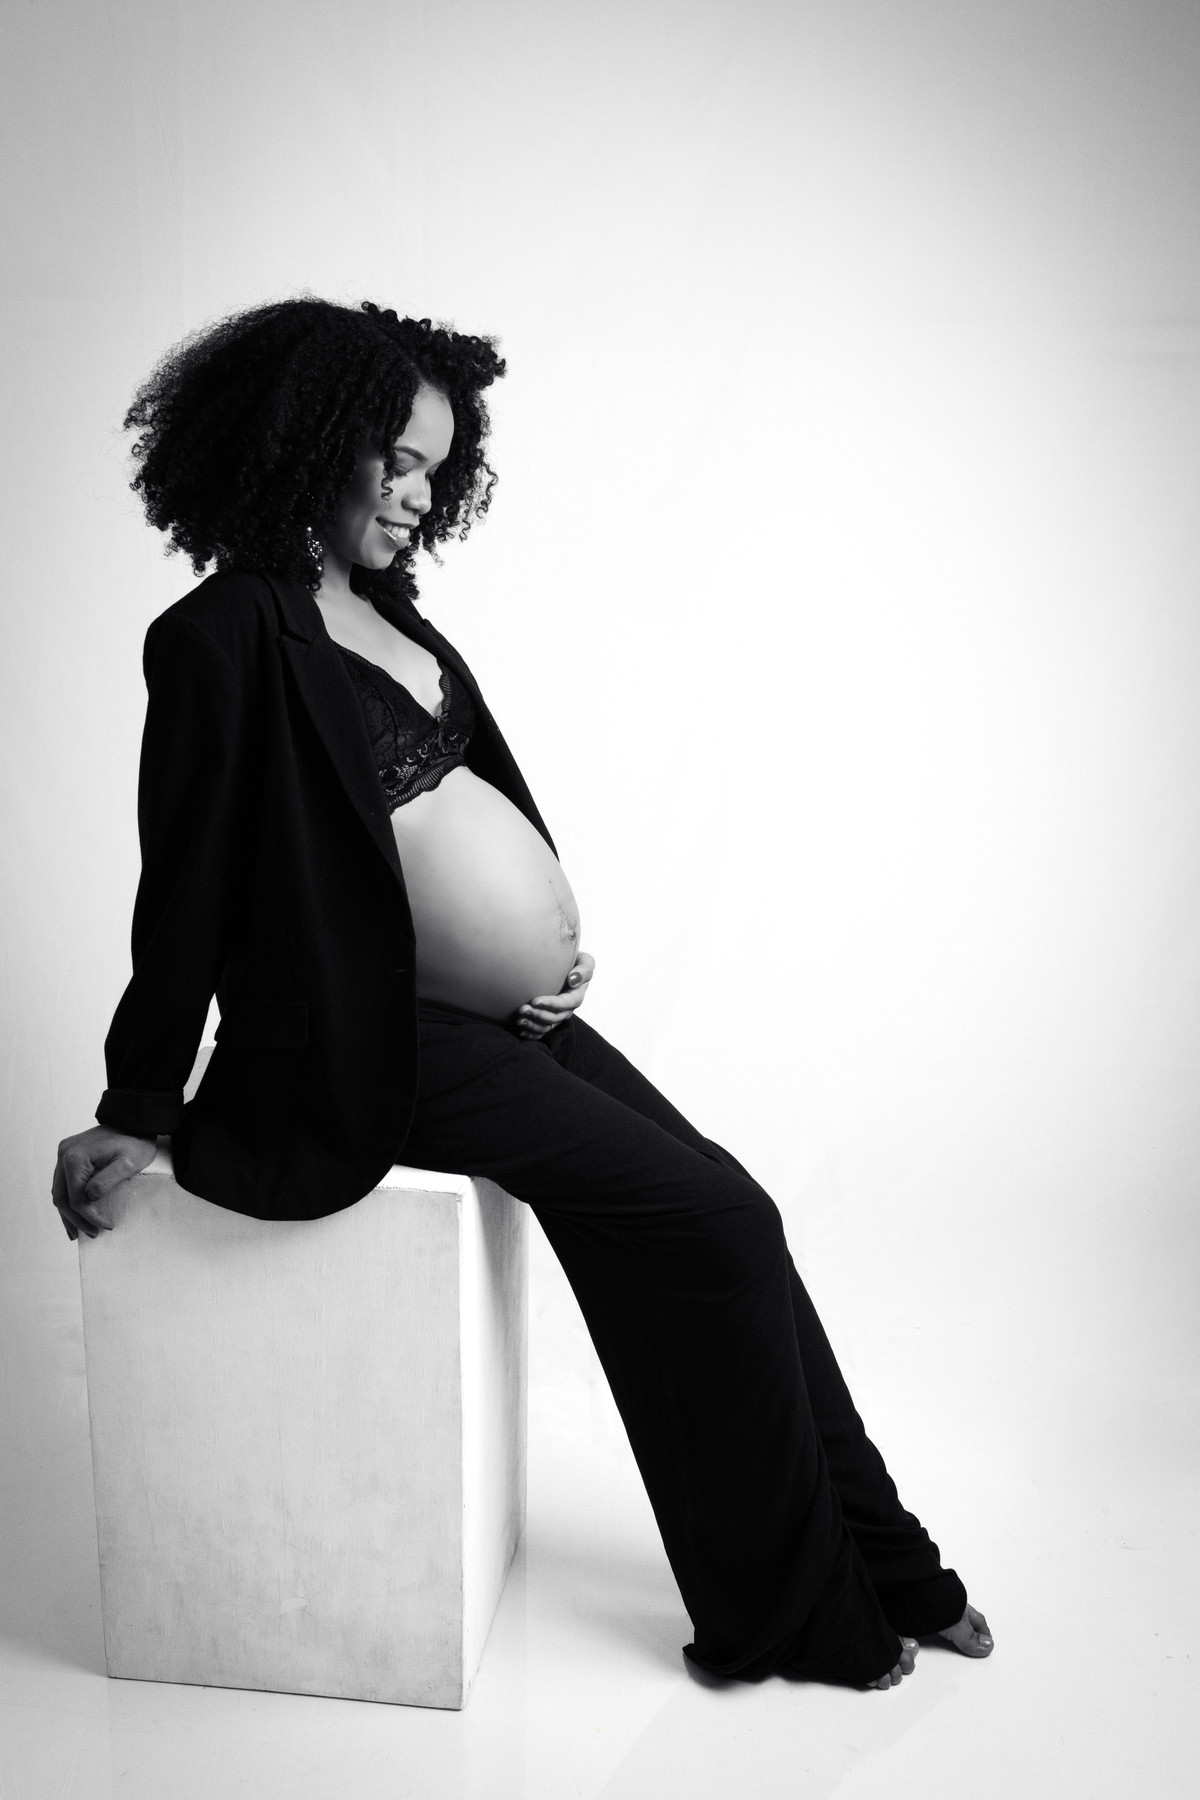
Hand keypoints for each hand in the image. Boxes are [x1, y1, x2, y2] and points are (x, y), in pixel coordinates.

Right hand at [52, 1125, 157, 1240]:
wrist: (134, 1121)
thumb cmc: (136, 1142)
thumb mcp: (128, 1164)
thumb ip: (107, 1181)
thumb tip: (88, 1198)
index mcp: (75, 1158)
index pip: (77, 1198)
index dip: (89, 1216)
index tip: (107, 1226)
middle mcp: (64, 1155)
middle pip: (62, 1197)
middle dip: (76, 1220)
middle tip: (92, 1234)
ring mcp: (64, 1154)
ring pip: (59, 1192)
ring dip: (69, 1213)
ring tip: (78, 1232)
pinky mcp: (69, 1155)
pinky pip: (63, 1183)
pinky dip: (68, 1199)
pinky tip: (74, 1213)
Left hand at [516, 951, 595, 1040]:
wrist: (565, 967)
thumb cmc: (575, 961)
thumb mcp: (585, 961)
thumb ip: (584, 970)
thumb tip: (573, 980)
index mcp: (576, 996)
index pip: (565, 1003)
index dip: (551, 1004)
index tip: (535, 1001)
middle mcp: (568, 1009)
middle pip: (554, 1017)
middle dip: (538, 1015)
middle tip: (522, 1009)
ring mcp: (558, 1016)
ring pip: (547, 1026)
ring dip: (532, 1026)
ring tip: (519, 1020)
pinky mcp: (549, 1020)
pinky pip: (542, 1031)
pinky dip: (532, 1033)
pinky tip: (521, 1031)